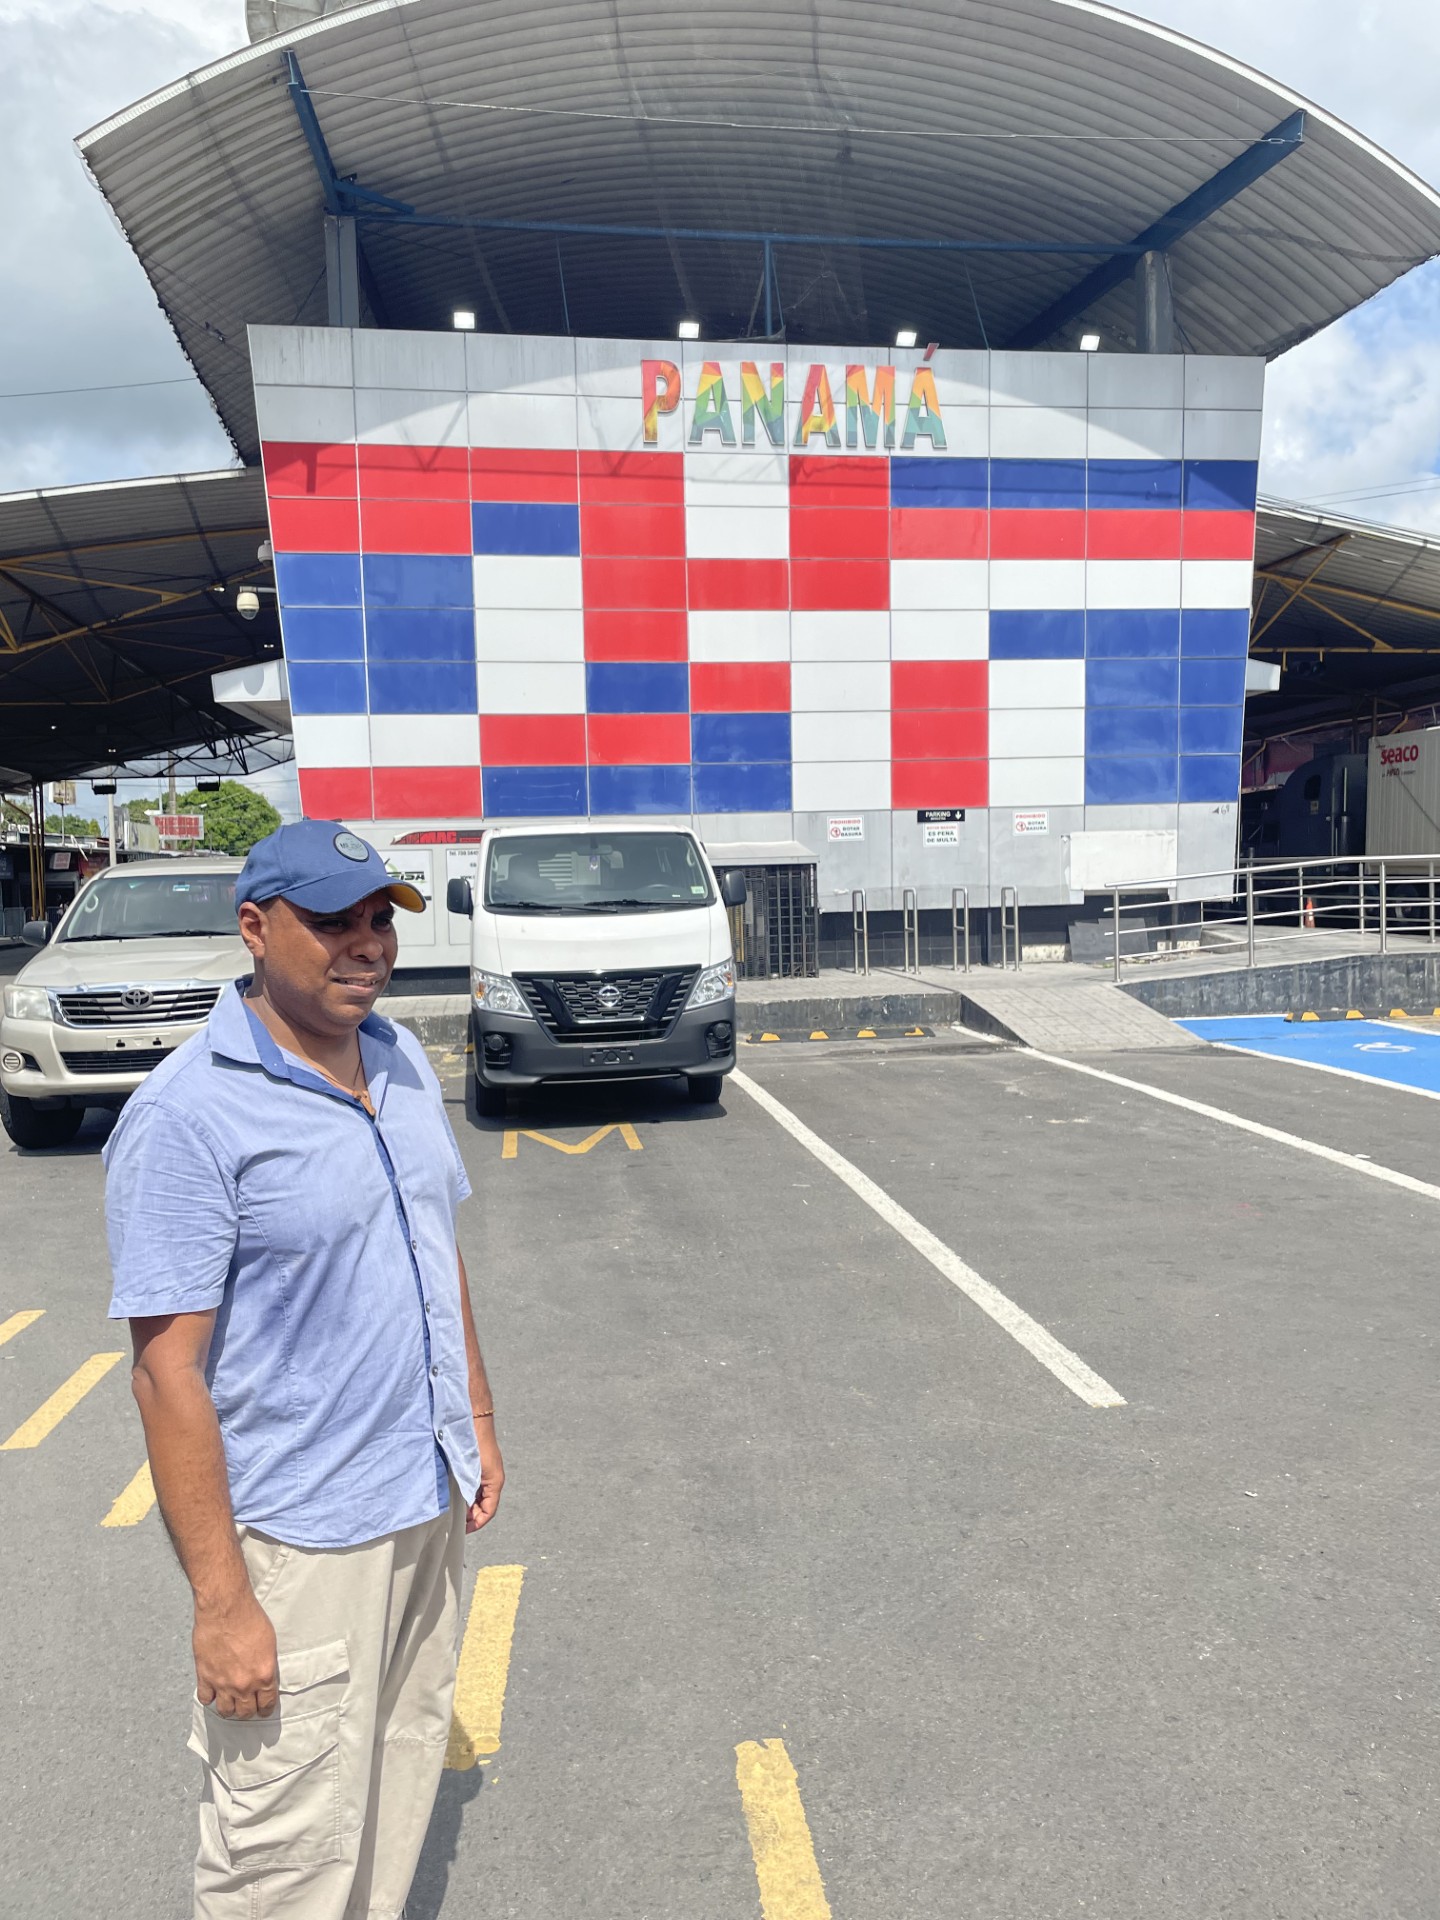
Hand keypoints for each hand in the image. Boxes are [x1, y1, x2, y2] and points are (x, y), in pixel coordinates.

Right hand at [194, 1588, 278, 1719]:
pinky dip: (209, 1697)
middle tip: (247, 1705)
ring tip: (230, 1702)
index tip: (263, 1709)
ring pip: (226, 1711)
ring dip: (229, 1708)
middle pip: (246, 1712)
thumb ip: (266, 1664)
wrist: (225, 1608)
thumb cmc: (250, 1618)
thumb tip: (264, 1676)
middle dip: (248, 1710)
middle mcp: (244, 1684)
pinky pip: (205, 1699)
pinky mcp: (205, 1677)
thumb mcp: (269, 1642)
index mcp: (264, 1675)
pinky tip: (212, 1691)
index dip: (265, 1708)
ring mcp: (223, 1683)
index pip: (266, 1705)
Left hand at [467, 1419, 504, 1532]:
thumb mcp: (472, 1473)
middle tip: (457, 1523)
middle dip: (473, 1517)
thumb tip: (465, 1509)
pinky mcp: (480, 1468)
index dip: (477, 1523)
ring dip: (470, 1507)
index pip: (489, 1512)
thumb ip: (470, 1491)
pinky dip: (469, 1496)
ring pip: (481, 1497)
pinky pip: (477, 1488)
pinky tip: (458, 1497)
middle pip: (486, 1506)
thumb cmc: (474, 1444)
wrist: (474, 1421)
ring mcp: (487, 1473)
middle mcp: (494, 1479)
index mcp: (495, 1483)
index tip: (464, 1530)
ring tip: (456, 1512)